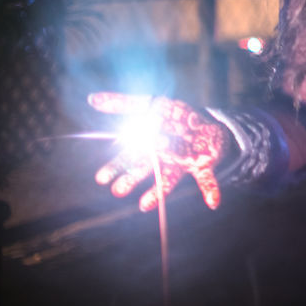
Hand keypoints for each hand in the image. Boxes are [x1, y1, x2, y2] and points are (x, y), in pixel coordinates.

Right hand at [88, 92, 231, 211]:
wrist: (209, 122)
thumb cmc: (178, 117)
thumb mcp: (153, 104)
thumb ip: (125, 103)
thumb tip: (92, 99)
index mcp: (151, 146)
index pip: (129, 157)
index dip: (116, 166)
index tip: (101, 178)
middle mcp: (165, 157)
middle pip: (145, 170)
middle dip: (131, 180)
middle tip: (117, 191)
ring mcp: (184, 162)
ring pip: (169, 179)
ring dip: (157, 192)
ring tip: (144, 206)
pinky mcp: (205, 164)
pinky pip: (207, 178)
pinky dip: (210, 190)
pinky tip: (213, 203)